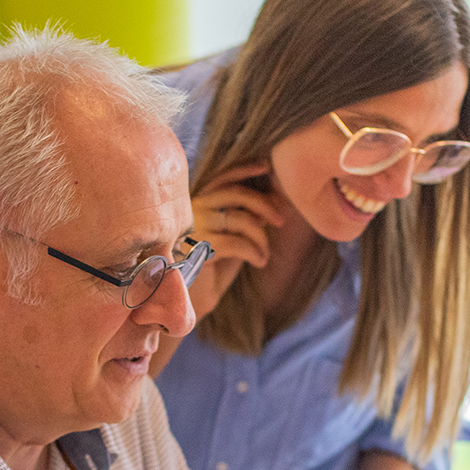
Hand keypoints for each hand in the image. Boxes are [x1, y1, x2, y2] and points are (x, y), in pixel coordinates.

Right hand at [188, 162, 282, 314]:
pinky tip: (259, 262)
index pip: (221, 179)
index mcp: (195, 205)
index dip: (244, 170)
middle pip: (234, 194)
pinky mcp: (198, 249)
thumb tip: (273, 201)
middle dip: (263, 203)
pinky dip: (255, 251)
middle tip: (282, 219)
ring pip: (240, 219)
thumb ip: (245, 220)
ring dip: (261, 237)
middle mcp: (191, 211)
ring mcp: (193, 228)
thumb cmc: (209, 272)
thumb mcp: (230, 240)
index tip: (266, 166)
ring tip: (265, 254)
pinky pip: (238, 243)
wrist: (187, 302)